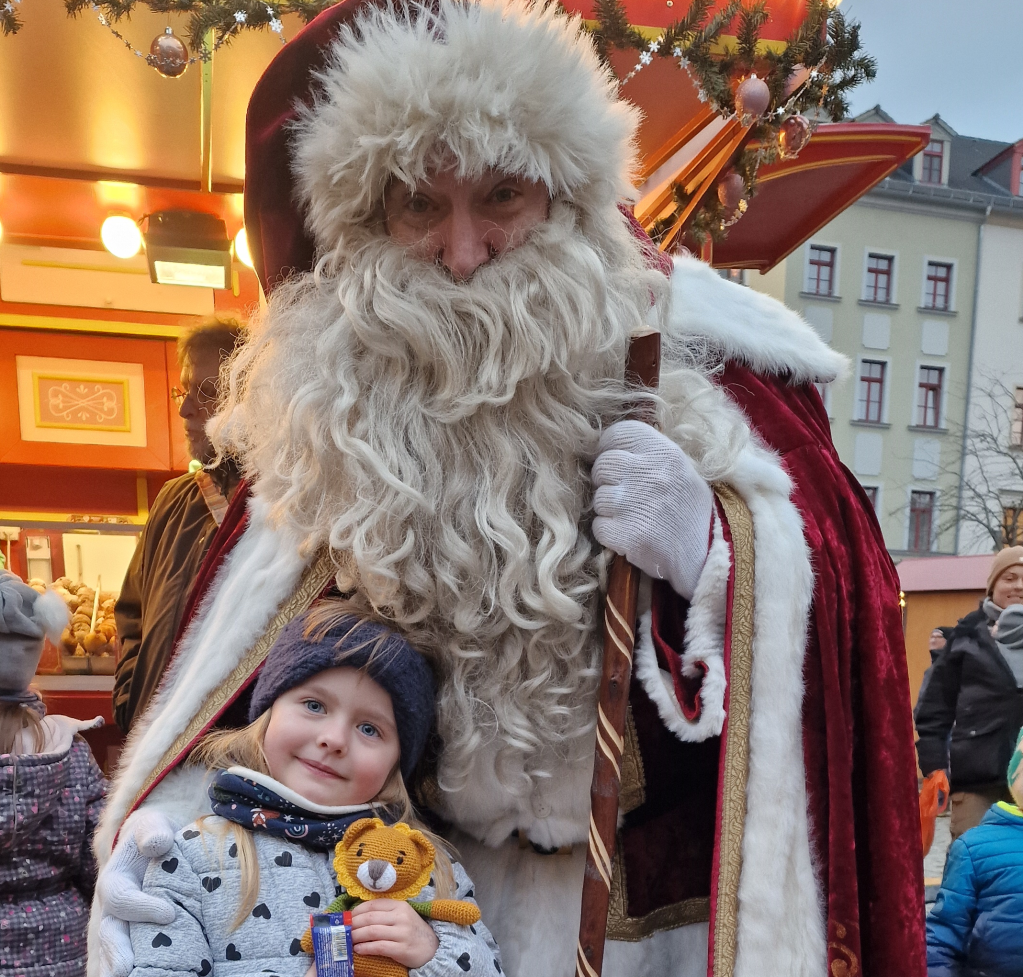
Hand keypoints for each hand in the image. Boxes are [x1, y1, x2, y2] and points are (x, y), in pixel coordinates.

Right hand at [93, 810, 177, 976]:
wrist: (155, 848)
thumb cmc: (156, 836)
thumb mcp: (154, 827)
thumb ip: (153, 832)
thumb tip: (157, 843)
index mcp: (114, 881)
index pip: (122, 899)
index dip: (142, 908)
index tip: (170, 914)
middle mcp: (111, 910)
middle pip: (109, 934)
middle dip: (117, 953)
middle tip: (126, 971)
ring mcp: (119, 927)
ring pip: (111, 953)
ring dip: (114, 968)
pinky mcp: (131, 939)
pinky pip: (122, 959)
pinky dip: (123, 971)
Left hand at [351, 899, 439, 968]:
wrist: (432, 948)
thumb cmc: (412, 931)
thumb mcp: (402, 916)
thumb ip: (385, 913)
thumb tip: (358, 915)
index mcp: (400, 905)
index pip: (373, 904)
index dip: (357, 910)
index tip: (347, 917)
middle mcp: (401, 916)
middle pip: (370, 918)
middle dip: (353, 924)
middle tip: (343, 930)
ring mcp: (402, 932)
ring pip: (372, 931)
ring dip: (356, 936)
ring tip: (348, 940)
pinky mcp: (402, 949)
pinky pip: (379, 947)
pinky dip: (366, 948)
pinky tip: (358, 950)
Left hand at [592, 420, 713, 600]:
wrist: (706, 553)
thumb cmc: (688, 507)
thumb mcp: (678, 467)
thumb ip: (646, 452)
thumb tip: (606, 446)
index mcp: (664, 451)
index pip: (618, 434)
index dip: (610, 448)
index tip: (617, 462)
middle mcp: (649, 473)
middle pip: (602, 466)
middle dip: (607, 480)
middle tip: (626, 494)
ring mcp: (636, 504)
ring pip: (598, 498)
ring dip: (609, 509)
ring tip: (633, 516)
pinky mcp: (627, 534)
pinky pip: (599, 526)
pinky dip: (609, 533)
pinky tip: (630, 533)